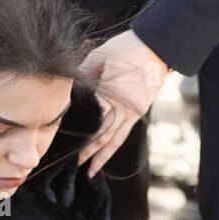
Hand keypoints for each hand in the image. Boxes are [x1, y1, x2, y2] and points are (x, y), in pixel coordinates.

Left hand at [76, 29, 169, 179]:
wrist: (157, 48)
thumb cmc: (126, 48)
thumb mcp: (100, 56)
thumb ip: (83, 74)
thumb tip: (69, 89)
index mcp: (111, 94)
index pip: (90, 118)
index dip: (77, 129)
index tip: (62, 138)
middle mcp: (122, 108)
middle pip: (101, 135)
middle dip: (87, 151)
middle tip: (73, 163)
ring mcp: (132, 112)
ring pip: (114, 140)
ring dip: (101, 157)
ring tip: (90, 171)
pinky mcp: (138, 112)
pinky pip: (123, 134)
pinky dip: (113, 146)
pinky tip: (105, 154)